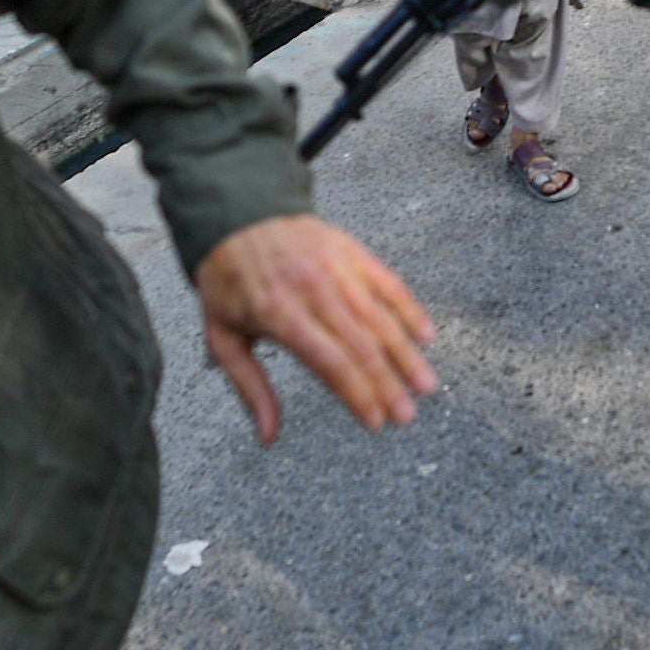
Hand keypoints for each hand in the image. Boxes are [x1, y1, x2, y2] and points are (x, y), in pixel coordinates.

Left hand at [196, 215, 437, 444]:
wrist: (236, 212)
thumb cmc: (227, 280)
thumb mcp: (222, 336)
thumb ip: (249, 387)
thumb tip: (268, 437)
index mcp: (279, 313)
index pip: (330, 362)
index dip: (357, 395)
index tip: (375, 422)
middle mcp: (313, 290)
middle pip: (361, 345)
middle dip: (388, 385)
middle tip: (407, 417)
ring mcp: (336, 268)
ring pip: (380, 318)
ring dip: (406, 355)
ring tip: (426, 385)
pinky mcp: (351, 251)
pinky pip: (387, 282)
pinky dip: (409, 309)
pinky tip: (426, 335)